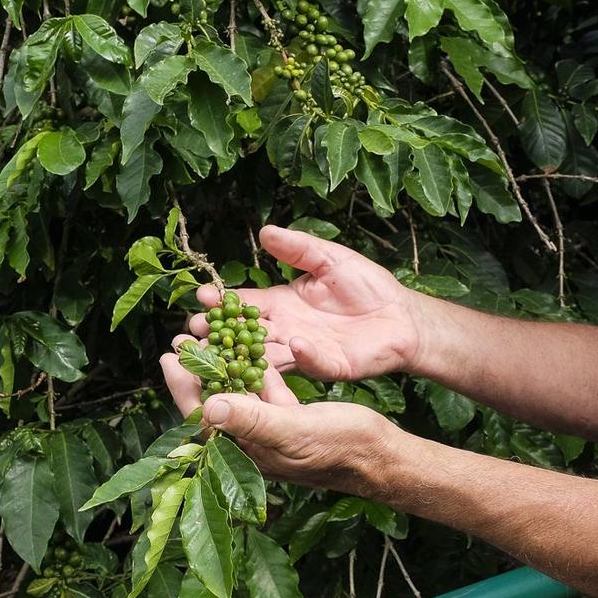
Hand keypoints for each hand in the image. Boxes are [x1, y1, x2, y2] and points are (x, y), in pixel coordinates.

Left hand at [159, 345, 401, 493]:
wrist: (380, 455)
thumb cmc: (340, 447)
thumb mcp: (293, 429)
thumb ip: (252, 419)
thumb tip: (208, 407)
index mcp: (246, 450)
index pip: (202, 417)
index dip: (183, 386)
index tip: (170, 355)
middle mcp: (253, 441)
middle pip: (215, 402)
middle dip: (198, 371)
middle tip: (183, 337)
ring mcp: (271, 430)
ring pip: (238, 393)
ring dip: (223, 365)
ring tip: (209, 334)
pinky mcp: (290, 418)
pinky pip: (264, 391)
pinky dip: (255, 369)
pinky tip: (249, 347)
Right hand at [184, 224, 427, 382]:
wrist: (402, 315)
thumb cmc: (366, 286)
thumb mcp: (329, 258)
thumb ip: (298, 248)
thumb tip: (265, 232)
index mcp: (281, 304)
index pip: (243, 304)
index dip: (222, 302)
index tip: (201, 297)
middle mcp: (285, 330)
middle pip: (244, 335)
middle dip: (219, 334)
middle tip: (195, 332)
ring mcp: (304, 352)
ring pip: (266, 357)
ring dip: (246, 355)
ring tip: (226, 351)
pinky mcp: (328, 366)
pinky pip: (310, 363)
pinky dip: (301, 355)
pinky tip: (293, 344)